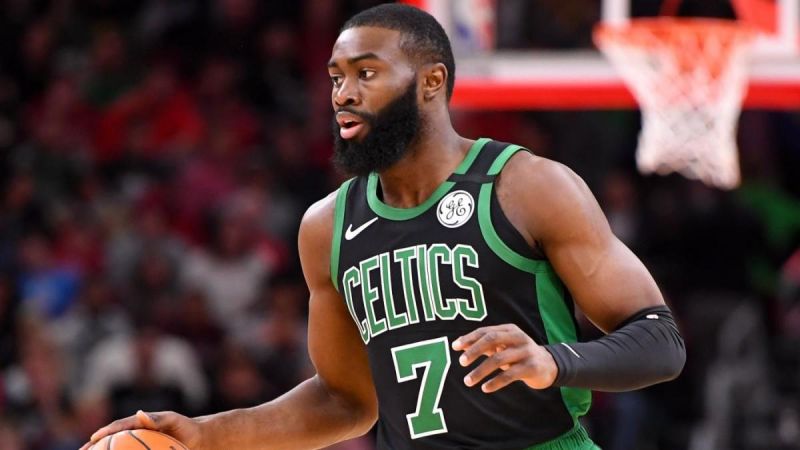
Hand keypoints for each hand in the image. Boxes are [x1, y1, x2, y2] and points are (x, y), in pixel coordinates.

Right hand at [80, 410, 202, 449]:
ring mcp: (138, 442)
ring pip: (117, 447)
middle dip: (95, 444)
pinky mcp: (143, 449)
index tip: (93, 438)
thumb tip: (139, 414)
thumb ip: (157, 418)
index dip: (105, 432)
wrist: (198, 437)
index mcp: (140, 422)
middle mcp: (136, 431)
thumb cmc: (185, 427)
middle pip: (112, 437)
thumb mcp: (173, 420)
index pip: (118, 426)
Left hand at [452, 324, 557, 392]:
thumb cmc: (519, 355)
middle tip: (461, 362)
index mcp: (510, 329)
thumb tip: (459, 346)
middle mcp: (518, 337)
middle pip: (492, 340)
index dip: (469, 338)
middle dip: (474, 350)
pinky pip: (509, 375)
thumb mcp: (504, 347)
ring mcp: (526, 352)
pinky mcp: (531, 367)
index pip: (486, 331)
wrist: (548, 366)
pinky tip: (485, 388)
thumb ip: (484, 346)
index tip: (455, 347)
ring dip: (480, 371)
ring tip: (468, 381)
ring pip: (499, 359)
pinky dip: (495, 382)